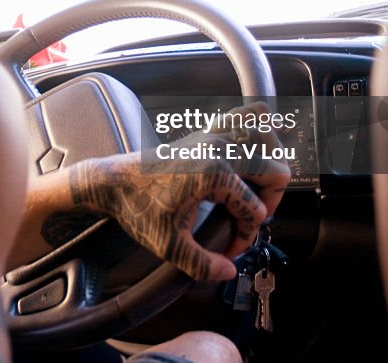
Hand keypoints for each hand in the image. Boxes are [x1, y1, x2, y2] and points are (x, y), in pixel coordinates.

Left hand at [68, 102, 289, 281]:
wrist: (112, 182)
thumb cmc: (137, 208)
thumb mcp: (169, 245)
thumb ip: (202, 264)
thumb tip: (229, 271)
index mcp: (215, 173)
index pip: (255, 210)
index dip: (244, 235)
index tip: (227, 249)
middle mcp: (219, 147)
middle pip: (276, 171)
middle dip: (269, 201)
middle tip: (248, 218)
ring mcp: (213, 134)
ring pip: (267, 137)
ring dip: (270, 164)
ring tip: (256, 189)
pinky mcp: (205, 131)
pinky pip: (244, 116)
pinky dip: (257, 128)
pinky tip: (255, 148)